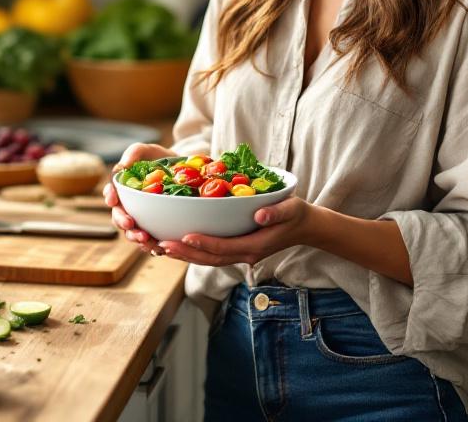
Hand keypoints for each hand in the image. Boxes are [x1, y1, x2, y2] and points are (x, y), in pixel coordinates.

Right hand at [103, 142, 177, 255]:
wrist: (184, 173)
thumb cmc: (160, 160)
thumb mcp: (148, 151)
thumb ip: (134, 153)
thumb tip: (122, 166)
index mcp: (123, 188)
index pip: (111, 193)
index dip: (109, 197)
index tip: (113, 200)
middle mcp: (129, 206)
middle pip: (118, 217)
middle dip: (122, 221)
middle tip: (130, 223)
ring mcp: (141, 219)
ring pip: (132, 233)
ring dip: (135, 238)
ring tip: (145, 239)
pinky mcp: (155, 229)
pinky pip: (150, 241)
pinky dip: (152, 246)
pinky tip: (158, 248)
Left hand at [159, 197, 322, 266]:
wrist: (304, 228)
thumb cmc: (296, 215)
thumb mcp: (291, 209)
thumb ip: (277, 212)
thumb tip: (260, 214)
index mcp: (255, 246)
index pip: (225, 248)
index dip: (204, 243)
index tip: (185, 236)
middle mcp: (244, 255)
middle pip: (210, 259)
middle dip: (186, 253)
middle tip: (162, 244)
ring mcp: (240, 255)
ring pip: (208, 260)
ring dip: (185, 255)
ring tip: (162, 247)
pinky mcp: (236, 250)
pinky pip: (211, 255)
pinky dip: (193, 252)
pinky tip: (177, 245)